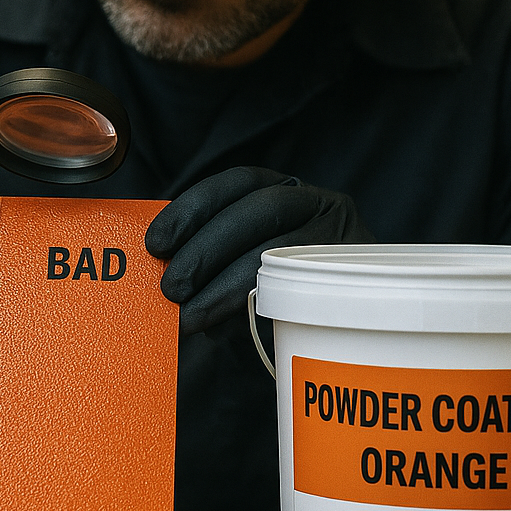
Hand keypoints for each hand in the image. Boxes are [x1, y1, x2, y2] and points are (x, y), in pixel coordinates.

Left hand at [146, 166, 372, 333]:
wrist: (343, 324)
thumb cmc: (276, 292)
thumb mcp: (243, 262)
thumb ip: (212, 260)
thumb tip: (165, 276)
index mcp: (285, 190)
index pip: (239, 182)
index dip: (193, 207)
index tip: (156, 242)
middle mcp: (317, 204)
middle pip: (260, 211)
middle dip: (206, 248)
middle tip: (170, 287)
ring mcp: (340, 238)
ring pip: (279, 251)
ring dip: (225, 286)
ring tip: (191, 315)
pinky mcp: (353, 278)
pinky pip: (301, 290)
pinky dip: (257, 308)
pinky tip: (228, 327)